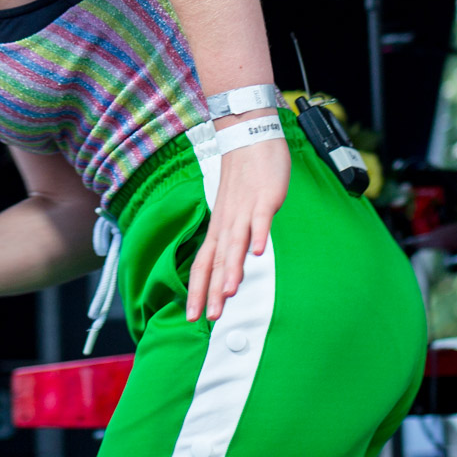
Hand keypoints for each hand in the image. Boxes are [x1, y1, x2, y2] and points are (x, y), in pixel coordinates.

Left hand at [186, 123, 290, 321]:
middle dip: (212, 291)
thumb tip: (229, 265)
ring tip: (230, 292)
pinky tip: (260, 252)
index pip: (204, 265)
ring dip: (232, 269)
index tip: (193, 317)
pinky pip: (260, 220)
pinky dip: (259, 235)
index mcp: (219, 228)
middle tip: (210, 317)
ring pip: (235, 244)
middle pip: (217, 261)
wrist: (249, 140)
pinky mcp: (263, 199)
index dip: (198, 291)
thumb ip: (231, 239)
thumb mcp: (232, 213)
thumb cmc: (243, 181)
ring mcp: (244, 211)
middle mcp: (227, 223)